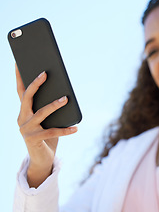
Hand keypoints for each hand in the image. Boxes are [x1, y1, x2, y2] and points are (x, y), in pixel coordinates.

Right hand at [15, 64, 76, 186]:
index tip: (19, 62)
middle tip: (45, 74)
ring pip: (41, 113)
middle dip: (36, 84)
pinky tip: (76, 128)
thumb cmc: (47, 135)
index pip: (21, 91)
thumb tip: (64, 94)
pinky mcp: (33, 140)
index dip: (19, 77)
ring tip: (66, 99)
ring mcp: (26, 130)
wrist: (42, 159)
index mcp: (24, 111)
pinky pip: (52, 132)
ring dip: (54, 105)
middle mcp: (22, 119)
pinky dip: (65, 130)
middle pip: (27, 98)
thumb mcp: (48, 120)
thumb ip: (50, 108)